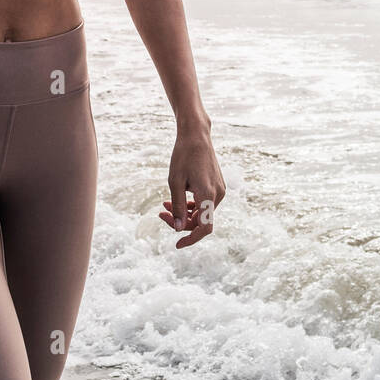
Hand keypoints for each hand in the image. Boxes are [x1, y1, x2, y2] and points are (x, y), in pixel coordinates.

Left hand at [160, 125, 224, 248]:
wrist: (196, 135)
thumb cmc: (183, 156)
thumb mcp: (175, 182)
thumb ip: (177, 207)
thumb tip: (178, 229)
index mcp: (208, 195)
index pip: (204, 228)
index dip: (191, 239)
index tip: (177, 244)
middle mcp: (218, 195)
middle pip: (200, 221)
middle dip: (181, 221)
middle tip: (160, 214)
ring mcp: (220, 190)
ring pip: (202, 212)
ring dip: (184, 213)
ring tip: (164, 205)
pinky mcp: (217, 185)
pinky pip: (205, 203)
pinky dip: (191, 205)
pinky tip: (176, 199)